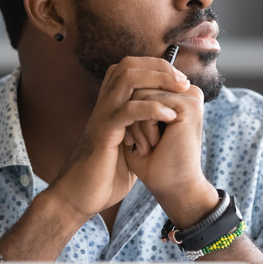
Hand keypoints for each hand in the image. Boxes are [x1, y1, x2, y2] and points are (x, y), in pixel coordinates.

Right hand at [48, 57, 190, 220]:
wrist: (79, 197)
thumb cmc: (105, 174)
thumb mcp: (129, 146)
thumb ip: (141, 129)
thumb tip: (166, 121)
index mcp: (110, 106)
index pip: (130, 68)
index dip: (156, 66)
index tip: (180, 80)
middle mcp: (104, 105)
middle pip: (128, 65)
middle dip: (159, 67)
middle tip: (183, 81)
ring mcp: (102, 115)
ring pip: (127, 78)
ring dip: (158, 80)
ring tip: (179, 90)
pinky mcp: (103, 132)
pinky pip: (127, 110)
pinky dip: (151, 108)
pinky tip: (169, 116)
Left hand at [124, 84, 217, 227]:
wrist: (170, 187)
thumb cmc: (153, 161)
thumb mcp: (139, 123)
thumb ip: (136, 98)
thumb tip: (122, 73)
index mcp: (178, 94)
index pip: (140, 83)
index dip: (130, 110)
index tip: (136, 136)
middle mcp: (187, 92)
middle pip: (139, 85)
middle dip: (132, 117)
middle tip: (142, 143)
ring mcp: (191, 96)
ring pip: (141, 93)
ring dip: (137, 125)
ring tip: (149, 145)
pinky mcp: (190, 105)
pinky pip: (150, 103)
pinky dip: (144, 127)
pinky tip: (155, 144)